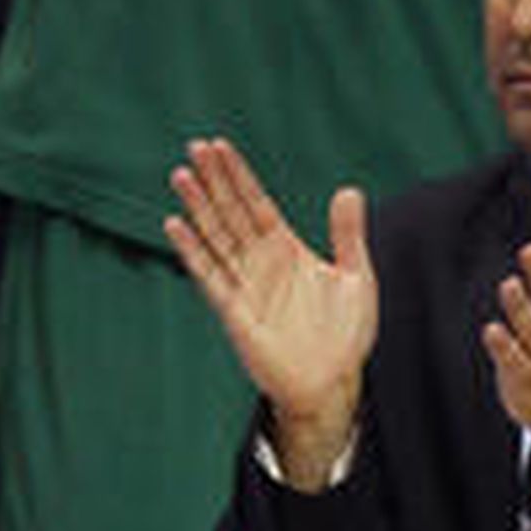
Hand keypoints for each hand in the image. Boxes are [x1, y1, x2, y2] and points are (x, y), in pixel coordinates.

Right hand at [167, 138, 377, 481]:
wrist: (332, 384)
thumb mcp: (355, 278)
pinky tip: (175, 225)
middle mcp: (261, 262)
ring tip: (181, 174)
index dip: (238, 175)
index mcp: (286, 249)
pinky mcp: (234, 311)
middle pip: (231, 211)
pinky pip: (209, 275)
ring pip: (216, 236)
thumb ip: (348, 235)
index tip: (219, 146)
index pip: (256, 202)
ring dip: (198, 206)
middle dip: (214, 180)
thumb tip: (350, 190)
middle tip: (195, 146)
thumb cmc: (345, 335)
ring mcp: (245, 284)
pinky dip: (192, 250)